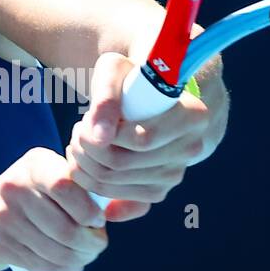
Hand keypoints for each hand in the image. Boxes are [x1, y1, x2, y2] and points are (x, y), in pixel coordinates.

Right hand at [0, 147, 109, 270]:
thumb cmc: (32, 195)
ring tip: (87, 255)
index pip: (65, 187)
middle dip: (91, 243)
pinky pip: (41, 264)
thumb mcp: (49, 175)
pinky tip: (72, 265)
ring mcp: (3, 217)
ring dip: (81, 259)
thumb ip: (80, 184)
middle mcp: (14, 188)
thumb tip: (120, 208)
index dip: (88, 210)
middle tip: (98, 244)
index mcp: (34, 165)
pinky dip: (63, 269)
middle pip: (65, 228)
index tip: (98, 220)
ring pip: (56, 251)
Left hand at [66, 51, 212, 221]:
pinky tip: (84, 166)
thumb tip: (100, 138)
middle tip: (76, 133)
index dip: (102, 136)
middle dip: (86, 150)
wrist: (144, 96)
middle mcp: (191, 149)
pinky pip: (119, 199)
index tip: (84, 120)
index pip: (141, 139)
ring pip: (116, 183)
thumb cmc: (129, 78)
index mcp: (193, 116)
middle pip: (124, 163)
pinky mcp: (159, 191)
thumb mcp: (115, 71)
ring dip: (85, 166)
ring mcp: (176, 174)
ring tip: (78, 144)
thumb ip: (106, 97)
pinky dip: (92, 186)